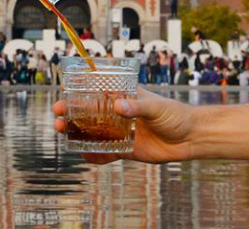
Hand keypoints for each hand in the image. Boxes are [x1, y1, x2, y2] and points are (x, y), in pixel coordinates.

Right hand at [52, 87, 199, 164]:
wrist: (190, 138)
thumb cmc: (175, 115)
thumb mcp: (156, 107)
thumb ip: (137, 107)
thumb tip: (118, 106)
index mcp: (123, 97)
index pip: (96, 92)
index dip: (78, 94)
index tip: (63, 96)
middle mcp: (118, 114)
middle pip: (89, 113)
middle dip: (71, 115)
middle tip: (57, 117)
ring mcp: (120, 132)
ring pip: (93, 133)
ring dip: (77, 134)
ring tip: (62, 133)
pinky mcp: (125, 149)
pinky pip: (105, 153)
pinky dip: (94, 155)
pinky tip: (83, 155)